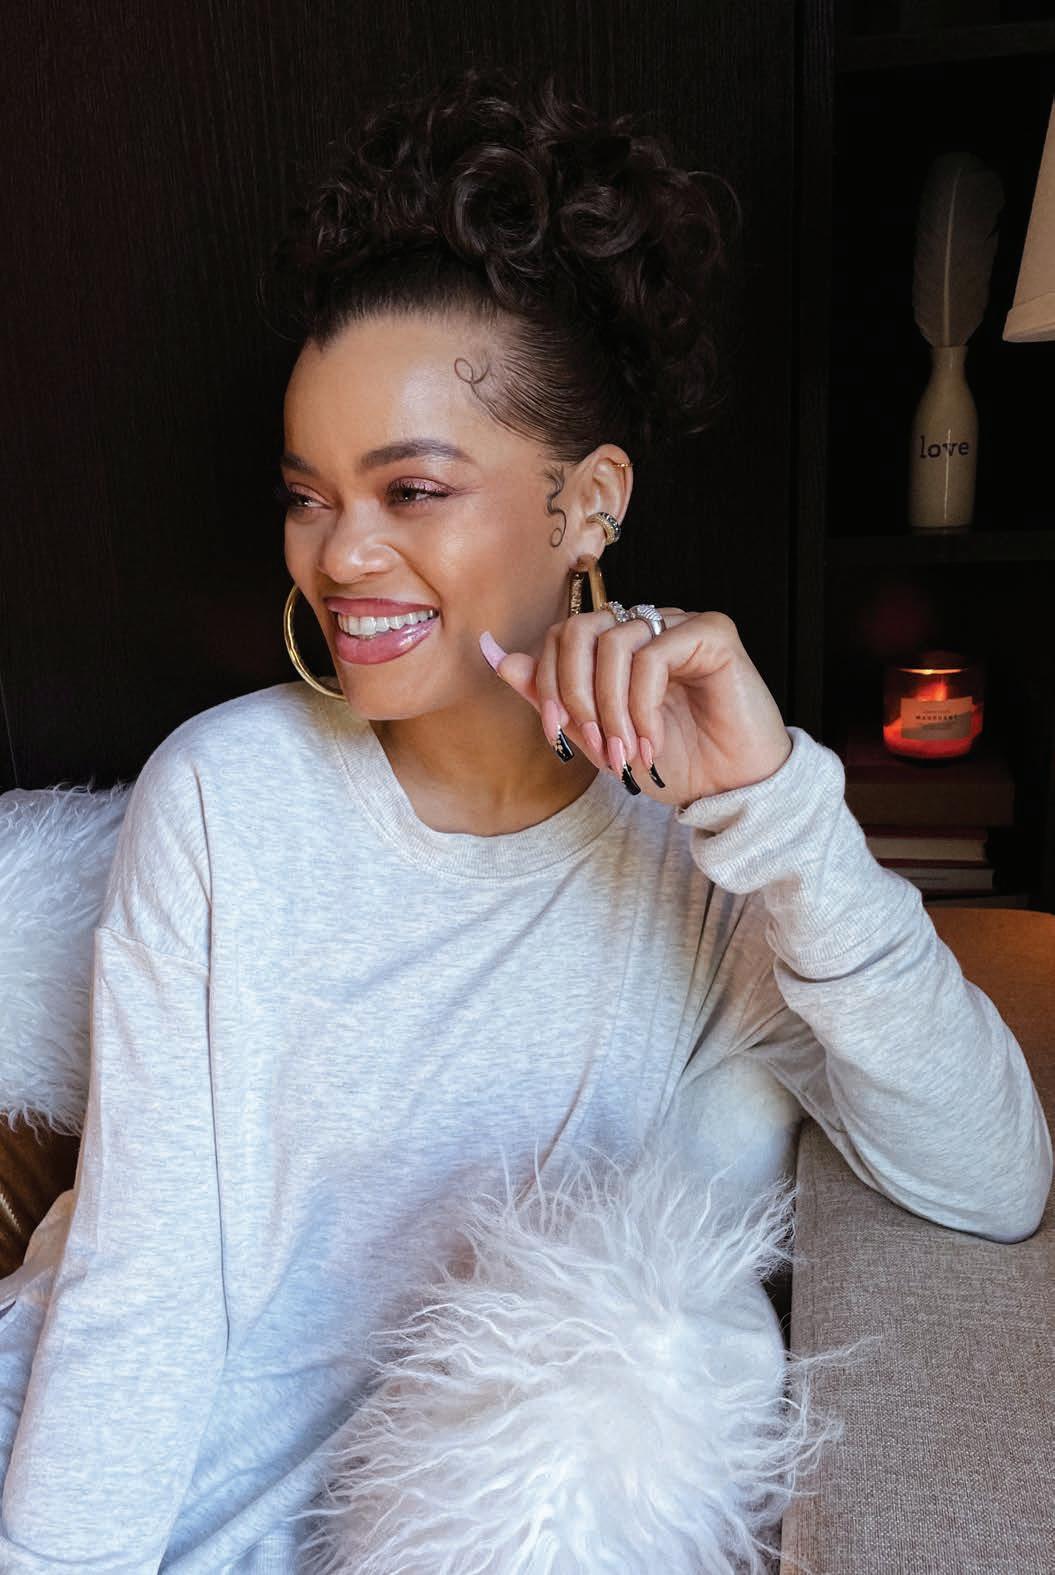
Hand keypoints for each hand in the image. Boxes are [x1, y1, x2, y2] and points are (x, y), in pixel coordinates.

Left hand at [479, 607, 792, 808]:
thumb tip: (494, 654)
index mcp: (619, 644)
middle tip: (588, 742)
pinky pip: (653, 656)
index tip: (558, 737)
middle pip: (579, 629)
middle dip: (571, 692)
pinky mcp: (712, 633)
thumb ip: (549, 695)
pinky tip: (651, 741)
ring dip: (609, 709)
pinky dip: (642, 706)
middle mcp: (647, 626)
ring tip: (624, 752)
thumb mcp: (596, 736)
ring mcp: (680, 623)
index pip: (561, 636)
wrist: (733, 789)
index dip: (547, 684)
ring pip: (613, 643)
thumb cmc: (674, 762)